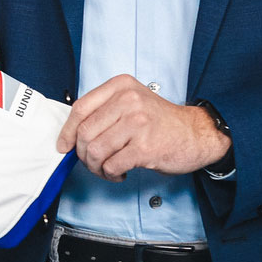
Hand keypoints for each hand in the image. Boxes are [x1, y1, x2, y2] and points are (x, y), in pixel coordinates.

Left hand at [57, 75, 226, 180]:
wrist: (197, 134)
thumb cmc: (160, 122)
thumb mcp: (132, 102)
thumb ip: (104, 111)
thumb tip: (70, 136)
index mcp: (121, 86)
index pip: (80, 108)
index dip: (67, 132)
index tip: (64, 146)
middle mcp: (129, 100)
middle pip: (85, 133)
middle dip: (83, 155)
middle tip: (93, 162)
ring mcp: (138, 123)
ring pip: (95, 152)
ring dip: (96, 167)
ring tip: (107, 169)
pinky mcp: (145, 147)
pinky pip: (111, 165)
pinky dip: (111, 174)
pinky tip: (120, 172)